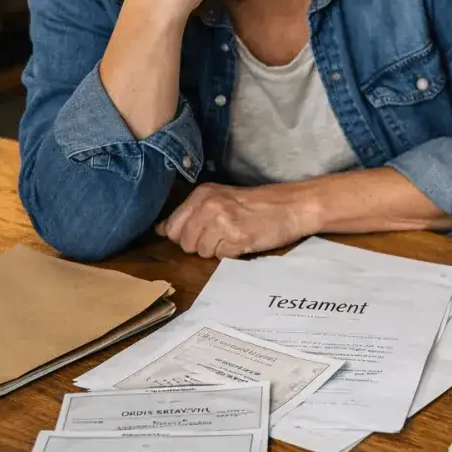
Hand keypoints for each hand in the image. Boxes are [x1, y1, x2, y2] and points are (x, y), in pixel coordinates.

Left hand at [156, 184, 307, 258]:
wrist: (291, 206)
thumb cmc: (257, 204)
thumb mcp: (220, 199)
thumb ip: (190, 214)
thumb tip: (160, 229)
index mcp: (202, 194)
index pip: (171, 227)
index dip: (184, 236)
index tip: (202, 233)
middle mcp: (208, 206)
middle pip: (184, 242)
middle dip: (200, 245)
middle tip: (222, 234)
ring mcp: (222, 222)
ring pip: (201, 252)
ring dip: (217, 250)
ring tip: (234, 236)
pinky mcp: (236, 238)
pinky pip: (220, 257)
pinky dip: (230, 254)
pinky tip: (243, 241)